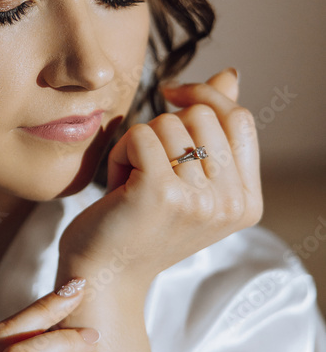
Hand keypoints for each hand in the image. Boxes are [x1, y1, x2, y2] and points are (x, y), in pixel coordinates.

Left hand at [56, 67, 262, 292]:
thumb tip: (229, 75)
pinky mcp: (160, 193)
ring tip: (131, 182)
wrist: (104, 276)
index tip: (171, 96)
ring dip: (138, 144)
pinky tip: (117, 184)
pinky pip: (141, 134)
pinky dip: (120, 151)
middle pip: (202, 115)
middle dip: (165, 129)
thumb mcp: (188, 179)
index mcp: (247, 201)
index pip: (239, 119)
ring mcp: (199, 200)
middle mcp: (230, 204)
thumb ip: (213, 130)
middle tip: (146, 169)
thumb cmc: (140, 224)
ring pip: (168, 123)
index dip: (205, 96)